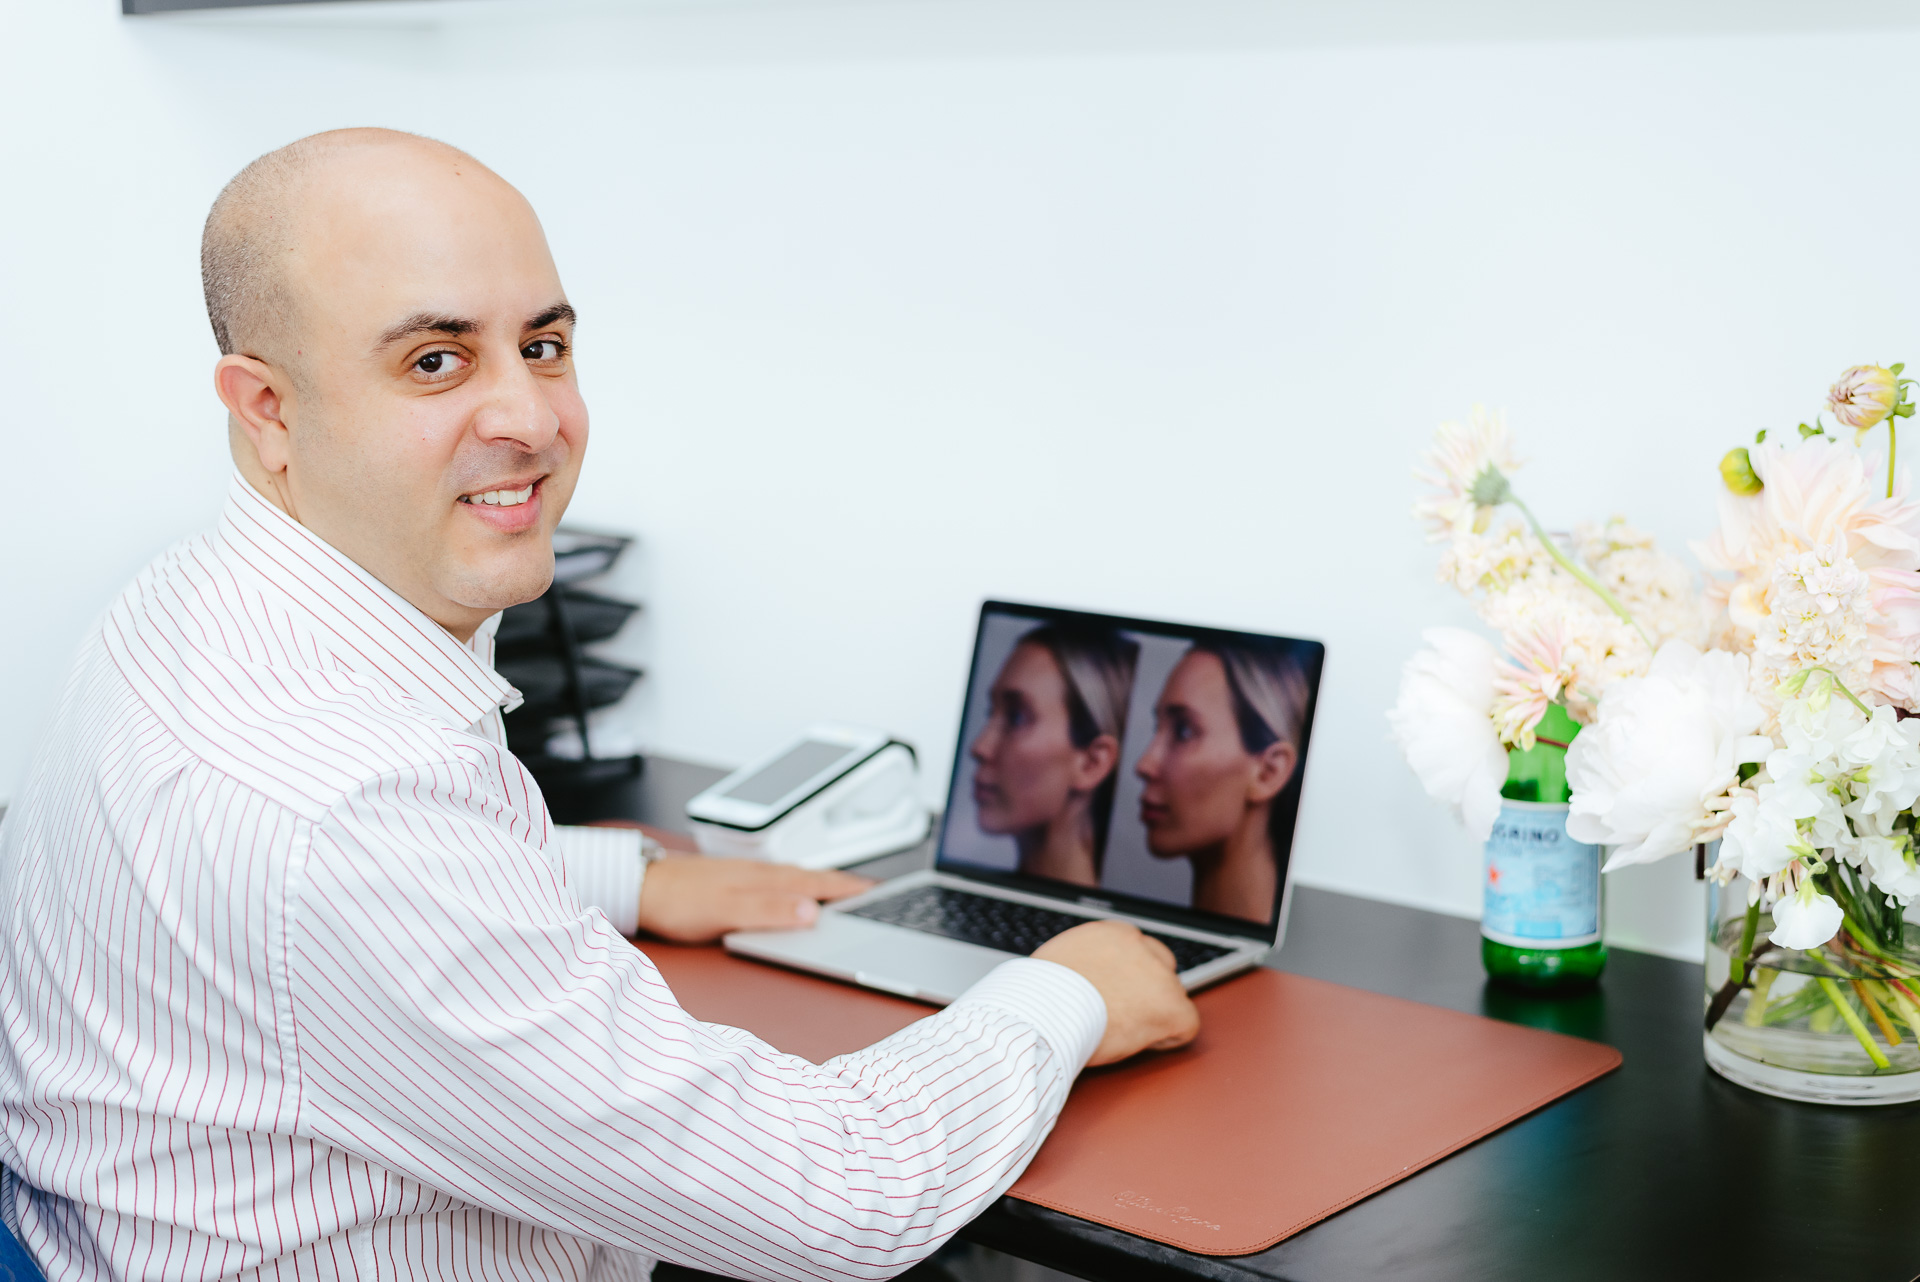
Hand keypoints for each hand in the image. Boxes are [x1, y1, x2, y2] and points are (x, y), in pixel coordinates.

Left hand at [635, 854, 871, 943]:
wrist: (642, 886)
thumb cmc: (678, 900)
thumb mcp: (726, 911)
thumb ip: (769, 910)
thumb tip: (812, 911)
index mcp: (768, 879)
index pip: (820, 883)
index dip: (850, 890)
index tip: (877, 895)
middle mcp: (763, 873)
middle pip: (815, 879)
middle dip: (846, 886)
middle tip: (873, 894)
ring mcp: (750, 876)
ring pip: (798, 879)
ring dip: (825, 885)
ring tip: (845, 892)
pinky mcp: (738, 882)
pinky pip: (781, 882)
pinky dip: (800, 887)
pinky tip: (797, 893)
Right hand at [1032, 920, 1200, 1065]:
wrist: (1044, 1012)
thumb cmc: (1041, 996)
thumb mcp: (1061, 961)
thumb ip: (1085, 961)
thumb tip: (1085, 977)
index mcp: (1113, 933)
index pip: (1137, 949)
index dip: (1129, 976)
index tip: (1115, 994)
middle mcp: (1140, 945)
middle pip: (1161, 967)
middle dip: (1147, 990)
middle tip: (1122, 1013)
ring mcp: (1158, 975)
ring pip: (1173, 996)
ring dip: (1154, 1013)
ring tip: (1123, 1030)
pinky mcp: (1169, 1006)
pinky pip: (1186, 1025)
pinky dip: (1169, 1038)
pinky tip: (1143, 1042)